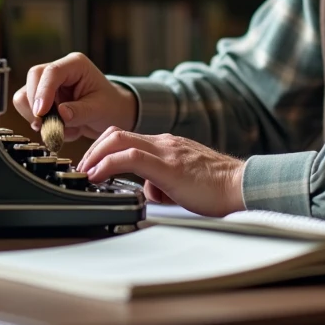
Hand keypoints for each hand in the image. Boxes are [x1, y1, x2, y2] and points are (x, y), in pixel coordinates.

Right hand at [11, 53, 137, 141]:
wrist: (111, 113)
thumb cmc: (109, 105)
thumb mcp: (100, 109)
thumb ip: (79, 112)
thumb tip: (60, 115)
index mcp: (75, 65)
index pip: (51, 72)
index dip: (43, 92)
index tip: (41, 114)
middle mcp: (59, 70)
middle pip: (33, 79)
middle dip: (37, 106)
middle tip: (50, 126)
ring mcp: (48, 84)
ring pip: (25, 97)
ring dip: (40, 119)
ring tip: (65, 130)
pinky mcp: (43, 99)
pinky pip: (30, 112)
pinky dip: (43, 126)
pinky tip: (64, 130)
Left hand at [78, 129, 245, 216]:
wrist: (242, 186)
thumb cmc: (218, 188)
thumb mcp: (182, 182)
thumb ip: (163, 181)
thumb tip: (149, 191)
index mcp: (168, 145)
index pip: (126, 137)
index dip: (103, 149)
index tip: (91, 166)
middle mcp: (165, 143)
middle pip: (116, 133)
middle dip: (92, 150)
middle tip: (82, 169)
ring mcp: (167, 151)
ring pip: (119, 140)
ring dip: (95, 155)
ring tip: (85, 172)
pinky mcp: (169, 167)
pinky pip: (131, 158)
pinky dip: (107, 164)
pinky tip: (98, 177)